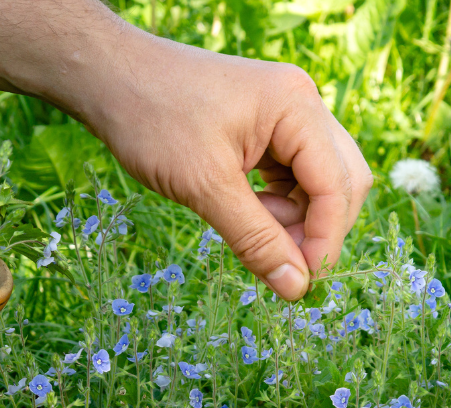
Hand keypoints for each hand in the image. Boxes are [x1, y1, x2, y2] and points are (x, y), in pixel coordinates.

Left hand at [69, 30, 372, 300]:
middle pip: (342, 181)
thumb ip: (256, 239)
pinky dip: (279, 205)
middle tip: (281, 264)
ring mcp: (285, 114)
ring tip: (251, 231)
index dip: (325, 239)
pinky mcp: (267, 127)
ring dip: (297, 219)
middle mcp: (301, 104)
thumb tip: (297, 288)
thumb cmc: (151, 119)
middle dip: (318, 228)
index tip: (301, 282)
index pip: (337, 184)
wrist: (108, 76)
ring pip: (319, 182)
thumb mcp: (204, 187)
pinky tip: (247, 215)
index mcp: (295, 107)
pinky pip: (293, 175)